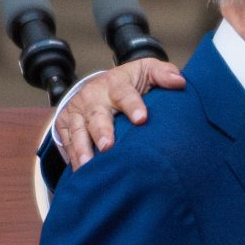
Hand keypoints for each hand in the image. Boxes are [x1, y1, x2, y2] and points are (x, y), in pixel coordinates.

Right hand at [59, 57, 187, 168]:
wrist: (100, 86)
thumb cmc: (131, 83)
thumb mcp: (147, 71)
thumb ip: (163, 74)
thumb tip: (179, 82)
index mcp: (116, 84)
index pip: (124, 93)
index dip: (133, 105)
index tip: (142, 119)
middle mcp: (93, 97)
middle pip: (96, 115)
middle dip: (101, 131)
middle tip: (108, 146)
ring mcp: (77, 111)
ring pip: (77, 130)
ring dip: (82, 148)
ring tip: (88, 166)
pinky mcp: (65, 123)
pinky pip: (66, 142)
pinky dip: (72, 157)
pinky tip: (80, 173)